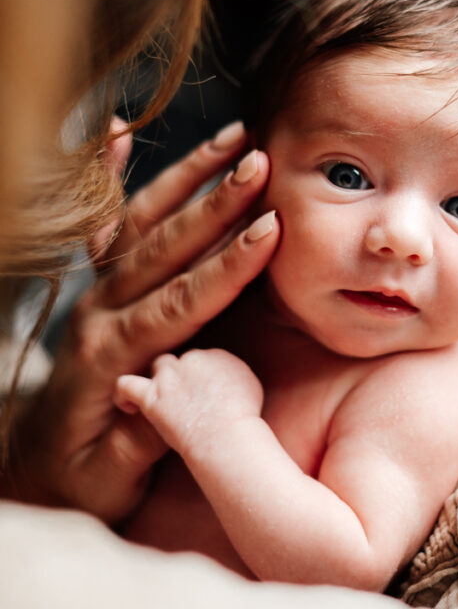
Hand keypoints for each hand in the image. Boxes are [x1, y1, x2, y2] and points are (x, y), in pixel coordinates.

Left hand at [8, 121, 279, 522]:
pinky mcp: (97, 283)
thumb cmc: (81, 473)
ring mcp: (96, 290)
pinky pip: (105, 221)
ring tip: (232, 136)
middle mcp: (100, 311)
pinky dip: (111, 173)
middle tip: (259, 163)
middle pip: (162, 247)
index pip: (177, 302)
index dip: (225, 266)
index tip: (268, 229)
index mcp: (110, 356)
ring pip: (141, 221)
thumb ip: (141, 437)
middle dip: (215, 203)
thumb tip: (171, 393)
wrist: (37, 458)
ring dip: (186, 176)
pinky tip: (121, 131)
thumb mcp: (108, 478)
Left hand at [115, 348, 263, 456]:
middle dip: (183, 376)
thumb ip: (236, 377)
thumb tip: (227, 381)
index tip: (204, 397)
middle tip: (186, 400)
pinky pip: (126, 385)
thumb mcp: (252, 389)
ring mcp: (169, 377)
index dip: (202, 378)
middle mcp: (192, 358)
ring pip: (159, 366)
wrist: (227, 436)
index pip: (204, 360)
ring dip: (159, 380)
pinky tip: (128, 407)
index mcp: (218, 356)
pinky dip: (124, 394)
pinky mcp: (151, 396)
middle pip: (183, 359)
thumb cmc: (245, 422)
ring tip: (158, 399)